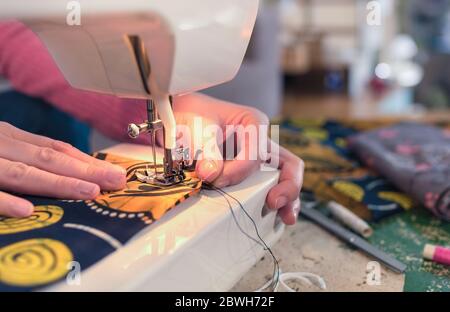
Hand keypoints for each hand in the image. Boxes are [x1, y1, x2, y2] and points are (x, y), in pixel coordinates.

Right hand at [0, 122, 126, 217]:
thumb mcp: (2, 149)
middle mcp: (1, 146)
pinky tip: (28, 210)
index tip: (116, 173)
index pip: (56, 150)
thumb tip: (70, 175)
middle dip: (86, 171)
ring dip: (59, 182)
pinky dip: (6, 201)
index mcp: (10, 138)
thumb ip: (28, 159)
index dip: (88, 162)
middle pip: (49, 159)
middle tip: (117, 181)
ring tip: (91, 191)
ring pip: (24, 173)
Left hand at [171, 94, 303, 224]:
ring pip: (285, 179)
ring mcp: (259, 160)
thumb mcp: (198, 126)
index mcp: (253, 122)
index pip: (256, 153)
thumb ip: (206, 148)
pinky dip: (276, 203)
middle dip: (288, 185)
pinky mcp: (251, 175)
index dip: (238, 170)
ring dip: (288, 199)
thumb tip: (210, 173)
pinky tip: (275, 217)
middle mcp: (261, 142)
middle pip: (288, 164)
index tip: (215, 179)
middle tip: (273, 202)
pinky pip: (270, 189)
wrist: (180, 119)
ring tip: (285, 217)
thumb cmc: (192, 115)